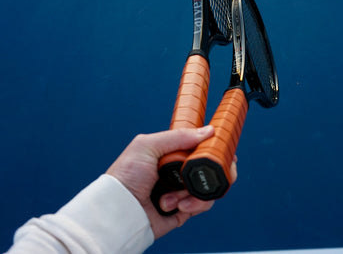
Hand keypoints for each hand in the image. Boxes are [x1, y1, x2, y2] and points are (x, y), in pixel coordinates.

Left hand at [105, 126, 236, 238]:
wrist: (119, 211)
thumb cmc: (125, 177)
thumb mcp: (147, 146)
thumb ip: (178, 136)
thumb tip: (208, 131)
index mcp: (171, 154)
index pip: (199, 147)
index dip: (213, 147)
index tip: (223, 147)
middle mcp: (178, 171)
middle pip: (210, 166)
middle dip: (214, 169)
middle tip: (217, 169)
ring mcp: (183, 190)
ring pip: (209, 186)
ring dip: (195, 191)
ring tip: (175, 197)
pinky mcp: (185, 209)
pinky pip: (203, 204)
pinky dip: (194, 205)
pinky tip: (178, 205)